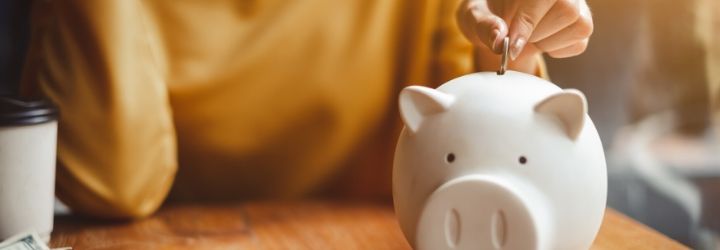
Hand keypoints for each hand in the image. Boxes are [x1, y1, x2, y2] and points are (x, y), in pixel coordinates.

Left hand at [457, 0, 592, 60]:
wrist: (498, 26)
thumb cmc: (486, 15)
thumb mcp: (473, 17)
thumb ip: (484, 26)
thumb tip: (498, 39)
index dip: (527, 21)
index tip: (510, 44)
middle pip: (567, 10)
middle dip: (536, 32)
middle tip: (515, 35)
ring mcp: (578, 4)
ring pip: (578, 26)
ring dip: (546, 41)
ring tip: (528, 35)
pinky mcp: (582, 24)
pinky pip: (579, 44)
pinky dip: (555, 50)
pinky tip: (540, 39)